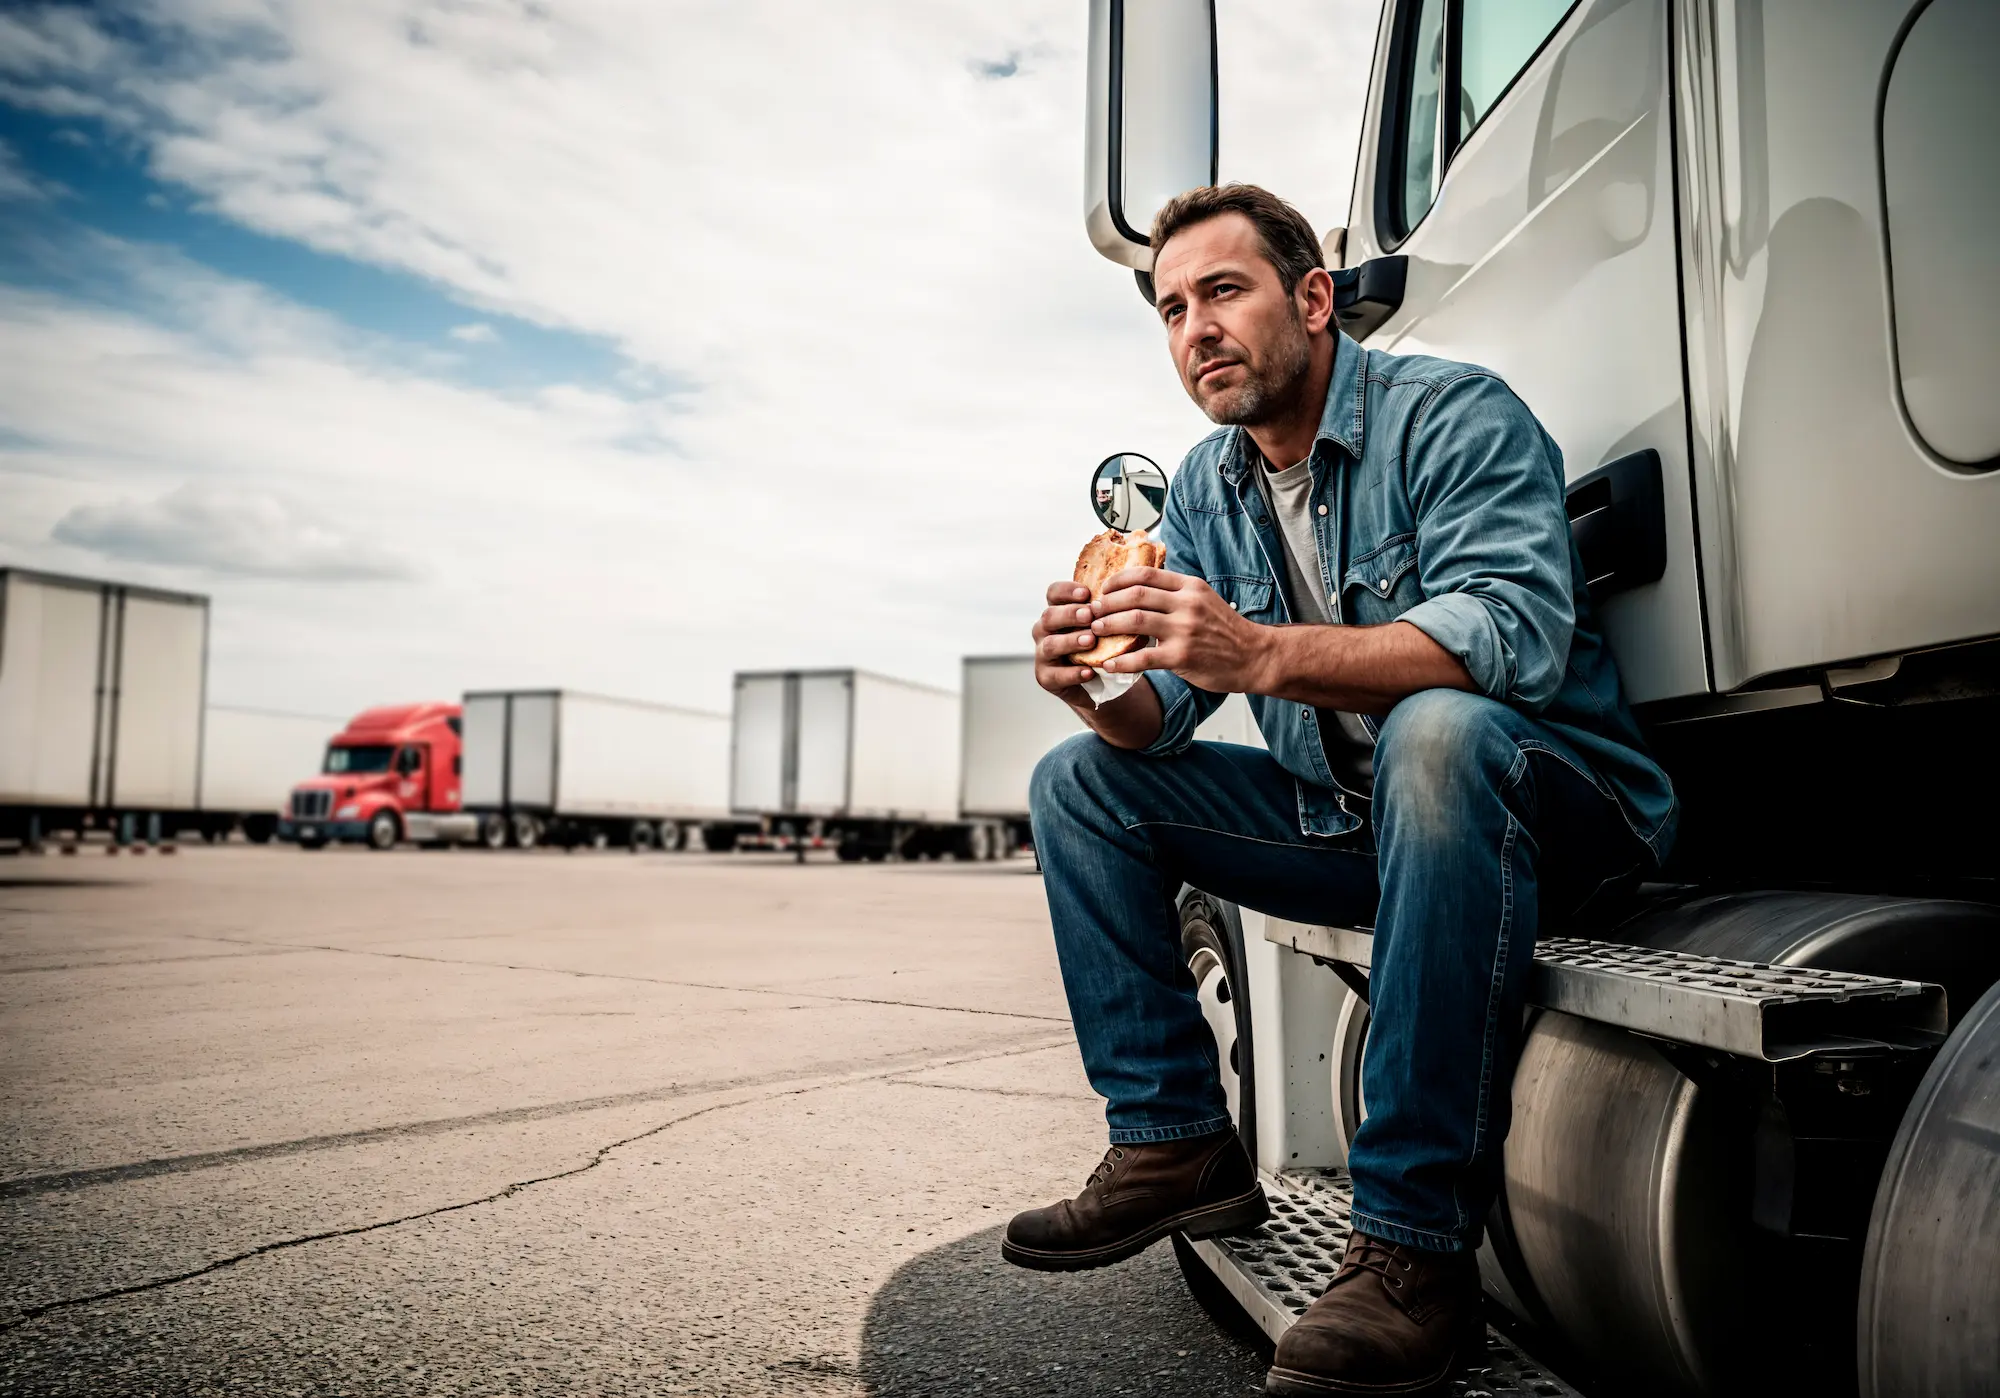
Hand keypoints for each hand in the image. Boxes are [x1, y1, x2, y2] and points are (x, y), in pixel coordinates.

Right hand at [1032, 580, 1104, 707]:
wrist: (1098, 681)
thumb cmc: (1098, 645)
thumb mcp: (1100, 625)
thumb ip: (1103, 611)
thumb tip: (1124, 593)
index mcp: (1057, 611)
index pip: (1053, 593)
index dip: (1067, 591)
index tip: (1086, 593)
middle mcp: (1044, 630)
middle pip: (1049, 616)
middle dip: (1070, 614)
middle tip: (1089, 615)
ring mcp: (1042, 654)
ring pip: (1050, 645)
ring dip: (1071, 641)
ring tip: (1091, 641)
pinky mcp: (1045, 678)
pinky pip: (1055, 676)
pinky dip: (1073, 674)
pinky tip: (1089, 671)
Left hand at [1088, 567, 1272, 692]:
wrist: (1255, 656)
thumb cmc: (1226, 630)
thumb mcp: (1204, 600)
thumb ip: (1176, 593)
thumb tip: (1139, 589)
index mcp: (1190, 587)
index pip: (1146, 575)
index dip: (1118, 581)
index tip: (1104, 590)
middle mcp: (1187, 604)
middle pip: (1135, 595)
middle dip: (1107, 603)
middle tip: (1092, 612)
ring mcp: (1185, 630)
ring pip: (1134, 621)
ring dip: (1109, 626)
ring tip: (1095, 632)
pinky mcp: (1182, 657)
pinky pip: (1143, 657)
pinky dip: (1121, 661)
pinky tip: (1109, 664)